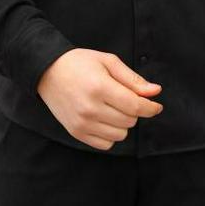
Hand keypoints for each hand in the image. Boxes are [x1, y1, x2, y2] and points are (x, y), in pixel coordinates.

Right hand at [36, 49, 163, 150]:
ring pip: (120, 135)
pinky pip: (106, 144)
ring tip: (113, 107)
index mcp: (100, 87)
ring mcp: (82, 123)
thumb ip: (132, 79)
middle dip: (134, 110)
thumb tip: (155, 92)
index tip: (156, 105)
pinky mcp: (76, 133)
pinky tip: (105, 118)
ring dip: (123, 123)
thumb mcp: (108, 61)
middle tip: (125, 97)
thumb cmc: (80, 63)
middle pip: (130, 121)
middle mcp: (90, 108)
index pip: (135, 106)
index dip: (151, 107)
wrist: (47, 72)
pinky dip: (111, 133)